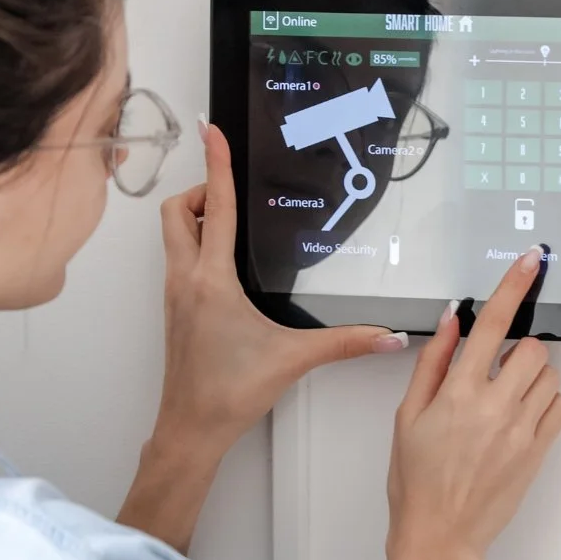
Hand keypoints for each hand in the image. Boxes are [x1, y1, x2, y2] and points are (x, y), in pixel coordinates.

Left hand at [151, 121, 404, 457]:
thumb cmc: (229, 393)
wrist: (190, 428)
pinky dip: (195, 246)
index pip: (214, 210)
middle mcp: (186, 280)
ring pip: (172, 236)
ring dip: (195, 219)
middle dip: (200, 192)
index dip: (216, 166)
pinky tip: (227, 264)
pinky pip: (177, 260)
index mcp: (211, 281)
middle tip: (232, 195)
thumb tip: (388, 336)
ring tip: (233, 225)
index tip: (213, 132)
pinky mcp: (175, 309)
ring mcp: (175, 294)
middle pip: (176, 212)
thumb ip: (345, 343)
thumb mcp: (293, 360)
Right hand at [386, 247, 560, 559]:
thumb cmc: (416, 480)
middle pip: (532, 348)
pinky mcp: (538, 451)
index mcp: (458, 393)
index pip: (493, 324)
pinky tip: (520, 417)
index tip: (531, 261)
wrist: (440, 534)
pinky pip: (560, 407)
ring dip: (533, 376)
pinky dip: (546, 402)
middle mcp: (495, 406)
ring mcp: (522, 430)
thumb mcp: (408, 416)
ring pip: (550, 376)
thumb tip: (451, 321)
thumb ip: (432, 364)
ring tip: (506, 399)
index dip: (514, 286)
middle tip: (497, 369)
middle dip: (518, 349)